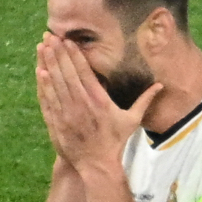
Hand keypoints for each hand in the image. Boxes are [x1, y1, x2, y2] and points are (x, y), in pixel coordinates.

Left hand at [34, 31, 148, 176]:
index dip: (74, 55)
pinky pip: (48, 100)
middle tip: (50, 35)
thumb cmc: (115, 142)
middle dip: (58, 53)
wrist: (97, 165)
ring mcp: (66, 113)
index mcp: (99, 101)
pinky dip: (43, 85)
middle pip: (67, 73)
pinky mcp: (56, 122)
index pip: (84, 72)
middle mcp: (81, 104)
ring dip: (48, 64)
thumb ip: (145, 100)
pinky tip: (40, 71)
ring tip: (42, 47)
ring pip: (55, 84)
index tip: (67, 40)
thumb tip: (161, 86)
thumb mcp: (132, 120)